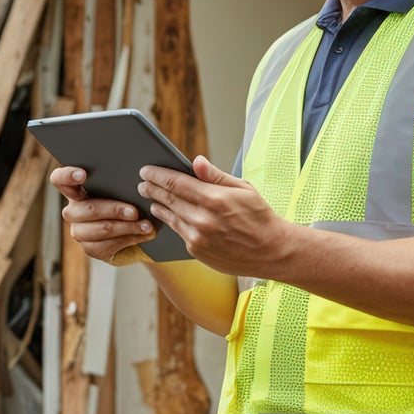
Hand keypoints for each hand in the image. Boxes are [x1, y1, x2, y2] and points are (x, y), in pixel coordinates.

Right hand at [51, 165, 157, 264]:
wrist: (129, 229)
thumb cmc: (123, 201)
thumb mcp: (121, 189)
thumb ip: (120, 183)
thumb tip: (141, 180)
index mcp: (76, 190)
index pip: (59, 180)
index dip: (66, 176)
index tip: (82, 175)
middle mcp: (73, 211)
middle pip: (87, 208)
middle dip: (114, 210)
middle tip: (134, 212)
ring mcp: (79, 231)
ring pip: (100, 229)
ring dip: (126, 227)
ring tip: (146, 225)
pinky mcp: (90, 248)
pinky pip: (106, 245)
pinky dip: (128, 239)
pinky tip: (142, 234)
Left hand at [139, 155, 288, 276]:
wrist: (271, 251)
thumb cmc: (259, 216)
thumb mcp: (242, 189)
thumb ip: (215, 176)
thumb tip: (196, 161)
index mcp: (214, 199)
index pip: (176, 183)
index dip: (157, 175)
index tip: (146, 170)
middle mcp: (203, 219)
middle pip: (168, 200)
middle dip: (152, 189)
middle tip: (142, 183)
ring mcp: (198, 237)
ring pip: (170, 217)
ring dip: (158, 206)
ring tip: (151, 199)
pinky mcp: (197, 251)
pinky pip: (179, 232)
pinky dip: (171, 222)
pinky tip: (168, 215)